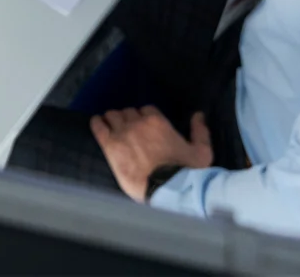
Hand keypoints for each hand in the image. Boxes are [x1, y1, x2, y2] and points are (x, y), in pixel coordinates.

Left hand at [91, 107, 212, 201]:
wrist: (168, 190)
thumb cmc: (187, 172)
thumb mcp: (202, 151)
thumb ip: (200, 131)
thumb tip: (199, 115)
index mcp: (157, 121)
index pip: (146, 110)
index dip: (144, 118)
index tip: (145, 127)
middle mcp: (138, 123)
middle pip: (127, 112)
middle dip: (128, 119)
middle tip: (129, 132)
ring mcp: (122, 133)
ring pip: (112, 116)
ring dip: (113, 121)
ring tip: (113, 129)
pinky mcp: (110, 146)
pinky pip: (98, 127)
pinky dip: (97, 124)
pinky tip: (98, 125)